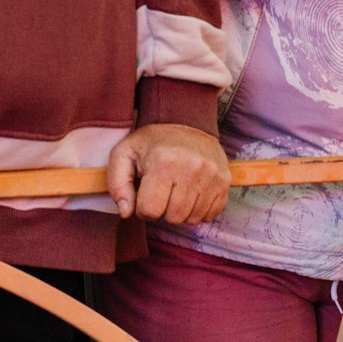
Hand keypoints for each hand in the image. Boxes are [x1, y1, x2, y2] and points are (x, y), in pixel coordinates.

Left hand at [106, 124, 229, 224]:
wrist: (187, 122)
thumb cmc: (152, 143)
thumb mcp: (124, 154)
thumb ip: (117, 184)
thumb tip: (126, 212)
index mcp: (164, 162)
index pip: (150, 211)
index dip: (143, 206)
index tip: (146, 191)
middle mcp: (192, 169)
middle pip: (173, 218)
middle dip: (163, 209)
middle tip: (162, 191)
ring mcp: (212, 176)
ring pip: (192, 219)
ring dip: (181, 211)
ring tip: (176, 191)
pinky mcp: (225, 181)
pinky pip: (210, 215)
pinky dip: (198, 210)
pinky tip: (192, 194)